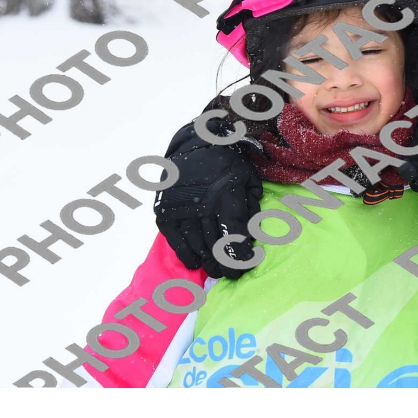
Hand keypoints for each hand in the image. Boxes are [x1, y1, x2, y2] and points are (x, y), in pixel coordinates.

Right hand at [154, 115, 263, 278]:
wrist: (196, 143)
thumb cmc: (228, 163)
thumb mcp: (248, 179)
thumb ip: (251, 207)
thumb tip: (250, 237)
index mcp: (226, 195)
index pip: (234, 232)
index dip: (240, 254)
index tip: (245, 265)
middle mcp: (202, 203)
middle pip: (214, 243)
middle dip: (225, 263)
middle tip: (232, 274)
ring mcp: (181, 208)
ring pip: (196, 244)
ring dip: (207, 261)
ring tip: (216, 270)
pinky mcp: (165, 211)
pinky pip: (175, 239)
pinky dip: (186, 254)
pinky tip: (195, 263)